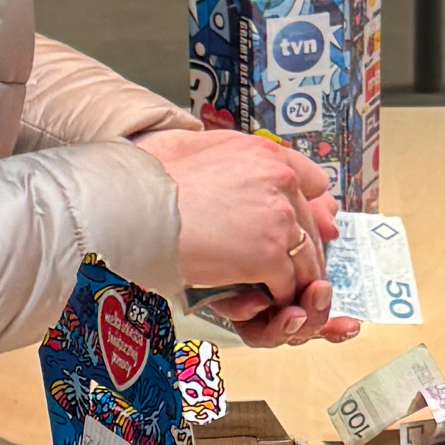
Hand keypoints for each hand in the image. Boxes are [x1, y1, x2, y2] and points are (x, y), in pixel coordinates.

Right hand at [139, 125, 353, 346]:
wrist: (132, 208)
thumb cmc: (146, 178)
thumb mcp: (189, 144)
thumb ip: (218, 151)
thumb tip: (209, 154)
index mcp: (264, 153)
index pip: (312, 181)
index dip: (301, 207)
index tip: (290, 225)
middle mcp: (280, 181)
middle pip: (310, 226)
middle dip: (298, 249)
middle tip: (280, 268)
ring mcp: (279, 219)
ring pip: (305, 259)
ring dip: (290, 278)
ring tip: (271, 290)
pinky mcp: (270, 255)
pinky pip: (287, 285)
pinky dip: (275, 298)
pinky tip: (257, 301)